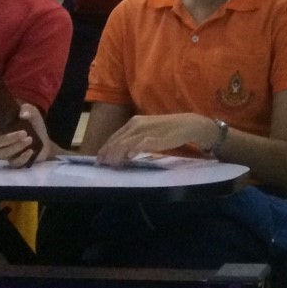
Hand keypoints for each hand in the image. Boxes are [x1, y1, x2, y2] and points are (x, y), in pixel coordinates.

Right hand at [0, 105, 55, 167]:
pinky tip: (30, 151)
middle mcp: (2, 142)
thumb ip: (27, 110)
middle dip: (7, 138)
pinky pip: (14, 163)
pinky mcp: (16, 162)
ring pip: (3, 154)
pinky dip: (22, 158)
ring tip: (30, 139)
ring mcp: (8, 153)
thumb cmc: (34, 125)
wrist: (45, 140)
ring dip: (16, 147)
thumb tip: (23, 115)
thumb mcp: (32, 113)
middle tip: (23, 133)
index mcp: (3, 129)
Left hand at [96, 113, 214, 163]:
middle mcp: (137, 124)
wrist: (187, 124)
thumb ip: (134, 138)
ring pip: (125, 143)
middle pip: (117, 141)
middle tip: (103, 165)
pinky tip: (130, 157)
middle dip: (107, 154)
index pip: (114, 136)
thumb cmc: (166, 129)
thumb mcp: (147, 130)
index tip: (99, 160)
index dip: (105, 148)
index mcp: (134, 122)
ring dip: (117, 155)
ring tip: (113, 165)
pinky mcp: (155, 137)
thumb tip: (121, 152)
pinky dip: (134, 150)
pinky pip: (141, 144)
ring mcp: (146, 130)